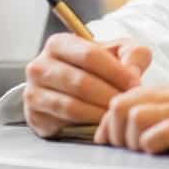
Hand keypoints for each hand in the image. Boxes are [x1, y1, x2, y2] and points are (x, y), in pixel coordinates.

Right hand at [23, 34, 151, 137]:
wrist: (73, 89)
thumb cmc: (98, 67)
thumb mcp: (118, 52)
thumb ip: (133, 53)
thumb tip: (133, 73)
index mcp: (58, 43)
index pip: (89, 55)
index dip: (116, 70)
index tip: (135, 83)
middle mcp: (39, 66)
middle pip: (80, 82)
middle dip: (109, 94)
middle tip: (127, 103)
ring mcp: (33, 92)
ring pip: (71, 106)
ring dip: (99, 113)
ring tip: (117, 115)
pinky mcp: (35, 117)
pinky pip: (64, 123)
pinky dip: (86, 125)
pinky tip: (102, 124)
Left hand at [93, 64, 168, 153]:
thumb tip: (167, 122)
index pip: (128, 95)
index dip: (113, 122)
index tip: (115, 142)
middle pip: (122, 104)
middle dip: (113, 133)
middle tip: (122, 152)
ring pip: (135, 117)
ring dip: (129, 141)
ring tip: (143, 155)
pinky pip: (163, 132)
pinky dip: (152, 146)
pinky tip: (163, 154)